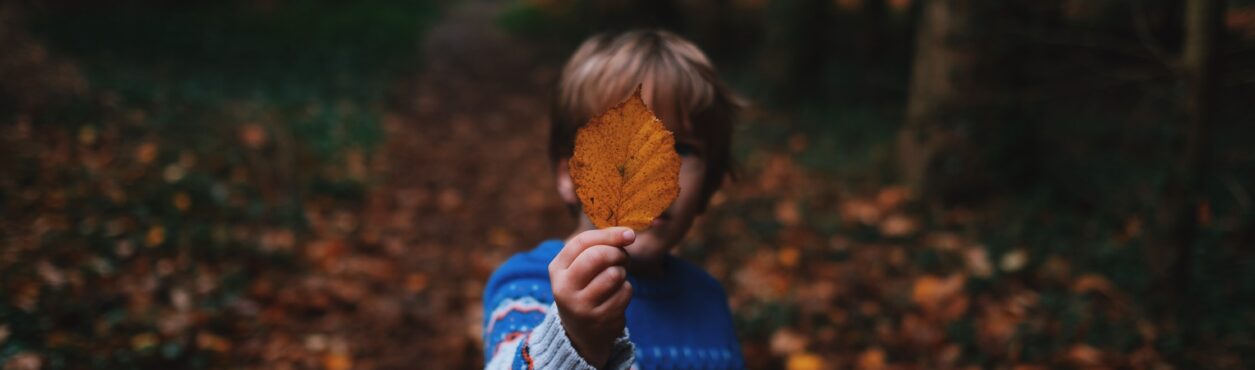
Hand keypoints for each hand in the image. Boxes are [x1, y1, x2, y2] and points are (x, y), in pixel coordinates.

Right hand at [548, 227, 634, 367]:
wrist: (581, 332)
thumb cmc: (585, 288)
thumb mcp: (580, 267)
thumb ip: (598, 246)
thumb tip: (628, 234)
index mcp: (557, 269)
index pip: (582, 242)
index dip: (609, 234)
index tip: (629, 234)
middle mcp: (564, 288)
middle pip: (597, 256)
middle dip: (617, 253)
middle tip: (622, 258)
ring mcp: (581, 306)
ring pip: (614, 274)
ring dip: (622, 273)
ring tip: (616, 278)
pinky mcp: (600, 319)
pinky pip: (624, 292)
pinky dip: (626, 290)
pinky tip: (616, 296)